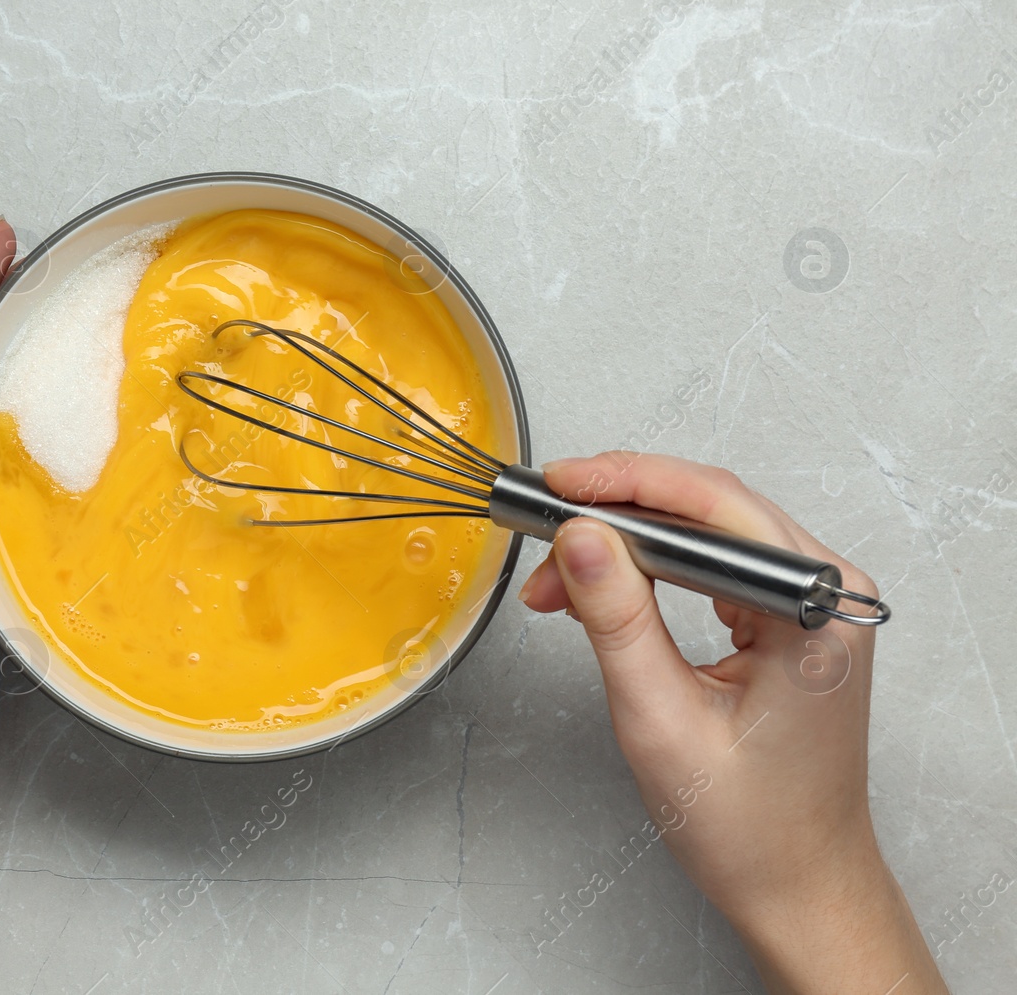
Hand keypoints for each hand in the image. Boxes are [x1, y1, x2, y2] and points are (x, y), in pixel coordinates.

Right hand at [518, 453, 946, 994]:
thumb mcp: (661, 719)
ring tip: (556, 580)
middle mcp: (828, 594)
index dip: (626, 486)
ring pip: (702, 534)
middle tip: (543, 527)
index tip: (560, 487)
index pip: (714, 507)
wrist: (796, 885)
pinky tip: (599, 587)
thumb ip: (617, 619)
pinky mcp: (785, 617)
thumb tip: (580, 538)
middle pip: (708, 509)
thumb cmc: (752, 827)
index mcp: (817, 613)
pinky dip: (647, 571)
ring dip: (623, 546)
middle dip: (613, 517)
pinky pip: (709, 566)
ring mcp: (810, 604)